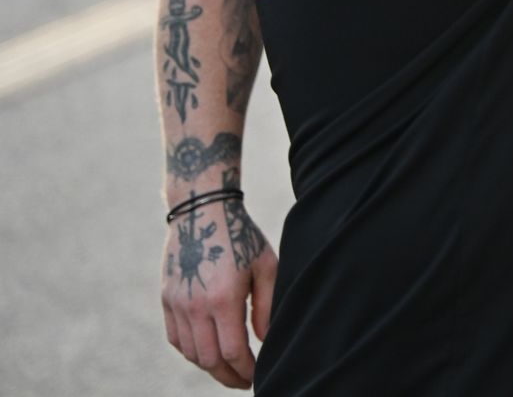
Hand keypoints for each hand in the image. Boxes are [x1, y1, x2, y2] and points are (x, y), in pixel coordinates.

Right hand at [160, 198, 277, 387]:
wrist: (202, 212)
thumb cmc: (241, 237)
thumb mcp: (266, 266)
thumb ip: (266, 306)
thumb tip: (264, 340)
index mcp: (223, 299)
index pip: (233, 351)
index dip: (246, 370)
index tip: (257, 376)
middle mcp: (195, 306)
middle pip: (209, 360)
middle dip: (228, 376)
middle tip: (244, 381)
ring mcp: (176, 304)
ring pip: (190, 353)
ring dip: (210, 367)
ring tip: (229, 369)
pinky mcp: (166, 300)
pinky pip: (176, 338)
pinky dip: (192, 351)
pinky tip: (209, 352)